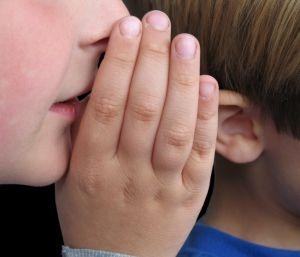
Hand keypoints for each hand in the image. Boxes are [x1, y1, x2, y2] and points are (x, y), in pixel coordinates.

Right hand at [56, 10, 218, 256]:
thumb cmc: (90, 214)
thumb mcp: (71, 178)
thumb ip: (83, 137)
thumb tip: (99, 89)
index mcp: (92, 167)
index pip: (107, 104)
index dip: (119, 63)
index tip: (127, 28)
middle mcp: (128, 173)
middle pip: (143, 108)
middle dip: (152, 59)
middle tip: (158, 22)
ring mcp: (162, 185)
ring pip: (175, 127)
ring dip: (182, 80)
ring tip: (185, 42)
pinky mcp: (189, 194)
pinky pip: (201, 152)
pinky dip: (205, 116)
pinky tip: (207, 83)